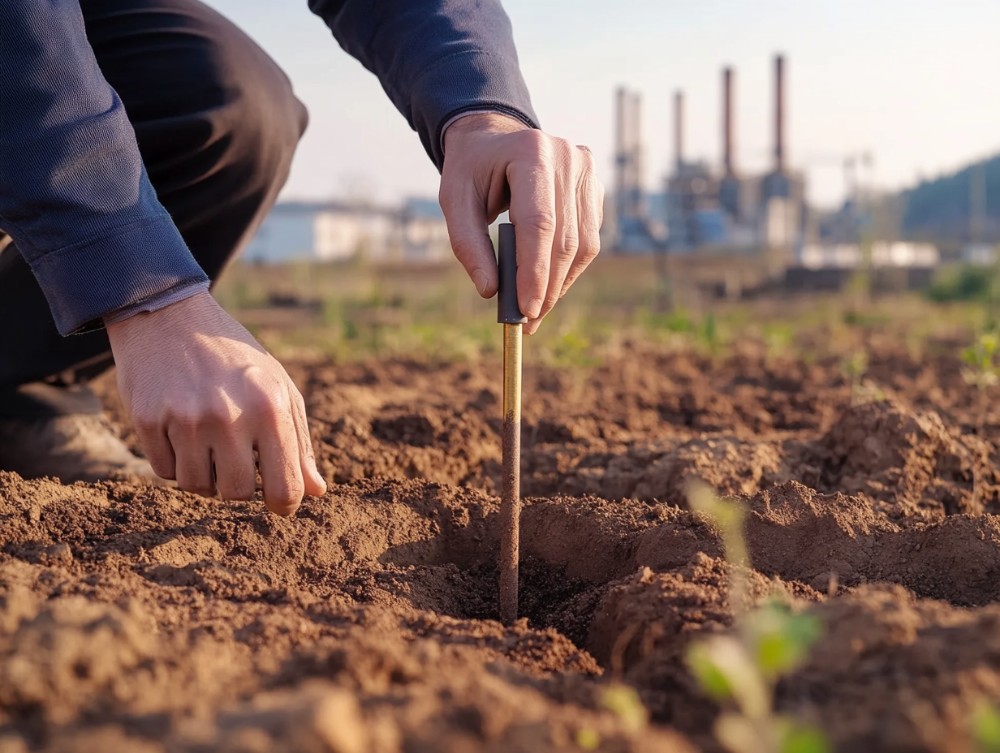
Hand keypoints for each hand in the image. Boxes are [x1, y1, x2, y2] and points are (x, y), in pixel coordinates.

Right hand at [105, 291, 325, 514]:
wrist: (170, 315)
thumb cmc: (234, 357)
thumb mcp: (279, 387)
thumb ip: (299, 442)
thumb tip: (315, 492)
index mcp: (271, 407)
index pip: (285, 488)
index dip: (285, 503)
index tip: (280, 500)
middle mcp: (229, 416)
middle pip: (238, 493)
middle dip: (240, 485)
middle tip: (237, 459)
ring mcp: (185, 419)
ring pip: (198, 487)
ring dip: (205, 475)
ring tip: (208, 443)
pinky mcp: (148, 419)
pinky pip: (164, 472)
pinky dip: (175, 462)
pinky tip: (180, 432)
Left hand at [440, 113, 603, 333]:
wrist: (495, 138)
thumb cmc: (472, 169)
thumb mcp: (454, 200)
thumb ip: (468, 243)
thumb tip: (490, 291)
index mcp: (531, 152)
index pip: (539, 223)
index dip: (535, 271)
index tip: (527, 310)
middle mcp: (568, 157)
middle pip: (565, 239)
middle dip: (548, 287)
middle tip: (527, 321)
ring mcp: (587, 171)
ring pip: (584, 245)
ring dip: (561, 283)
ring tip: (536, 309)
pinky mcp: (595, 187)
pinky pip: (589, 239)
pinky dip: (568, 268)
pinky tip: (548, 282)